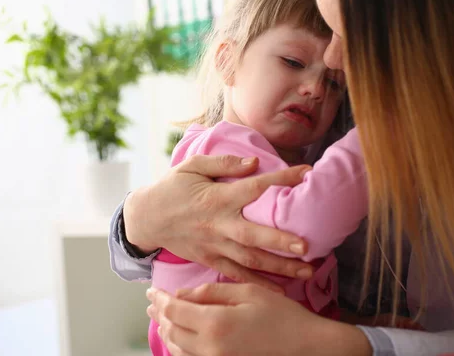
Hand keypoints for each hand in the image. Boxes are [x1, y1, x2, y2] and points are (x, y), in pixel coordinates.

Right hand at [123, 155, 314, 291]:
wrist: (146, 218)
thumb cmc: (171, 188)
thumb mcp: (192, 166)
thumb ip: (223, 163)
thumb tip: (254, 163)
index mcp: (217, 198)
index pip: (254, 187)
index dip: (281, 179)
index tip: (307, 172)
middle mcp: (218, 224)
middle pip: (253, 235)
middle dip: (280, 241)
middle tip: (307, 247)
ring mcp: (214, 245)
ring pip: (249, 260)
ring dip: (278, 267)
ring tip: (307, 272)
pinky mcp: (210, 259)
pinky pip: (236, 274)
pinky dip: (257, 283)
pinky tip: (280, 290)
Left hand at [146, 283, 372, 355]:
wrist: (305, 346)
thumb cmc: (281, 315)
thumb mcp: (249, 292)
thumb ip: (213, 291)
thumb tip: (183, 294)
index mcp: (215, 323)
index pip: (174, 310)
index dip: (160, 299)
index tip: (151, 291)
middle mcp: (210, 347)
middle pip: (171, 330)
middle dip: (160, 315)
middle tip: (153, 303)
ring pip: (178, 348)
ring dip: (166, 332)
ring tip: (162, 319)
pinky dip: (180, 348)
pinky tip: (180, 339)